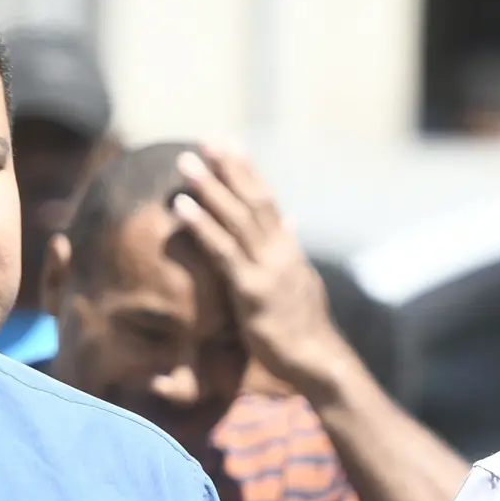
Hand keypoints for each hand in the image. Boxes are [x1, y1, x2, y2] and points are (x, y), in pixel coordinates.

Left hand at [172, 146, 356, 397]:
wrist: (318, 360)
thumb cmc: (303, 327)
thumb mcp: (301, 281)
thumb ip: (290, 250)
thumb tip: (291, 220)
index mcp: (289, 249)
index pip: (267, 200)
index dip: (247, 172)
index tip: (228, 145)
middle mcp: (280, 251)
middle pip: (252, 200)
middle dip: (228, 168)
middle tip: (206, 141)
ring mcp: (267, 269)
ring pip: (236, 219)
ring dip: (210, 188)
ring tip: (186, 163)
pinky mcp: (252, 291)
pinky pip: (223, 251)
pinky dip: (202, 226)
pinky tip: (182, 208)